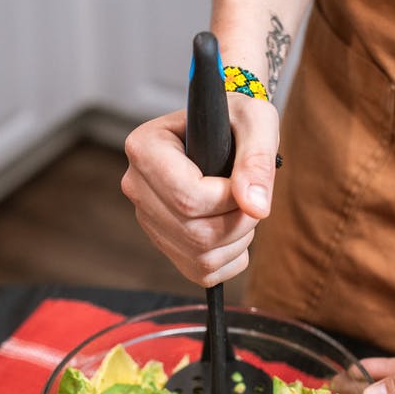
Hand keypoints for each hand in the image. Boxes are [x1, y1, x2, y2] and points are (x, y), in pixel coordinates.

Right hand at [121, 94, 280, 286]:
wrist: (225, 133)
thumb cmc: (235, 120)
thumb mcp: (255, 120)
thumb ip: (257, 159)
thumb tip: (255, 206)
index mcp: (145, 149)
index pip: (187, 197)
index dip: (228, 199)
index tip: (243, 180)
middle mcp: (137, 186)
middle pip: (195, 232)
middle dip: (239, 220)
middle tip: (251, 194)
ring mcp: (147, 219)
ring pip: (200, 256)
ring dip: (238, 238)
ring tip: (240, 206)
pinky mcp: (164, 245)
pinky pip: (203, 273)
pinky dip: (232, 257)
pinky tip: (231, 226)